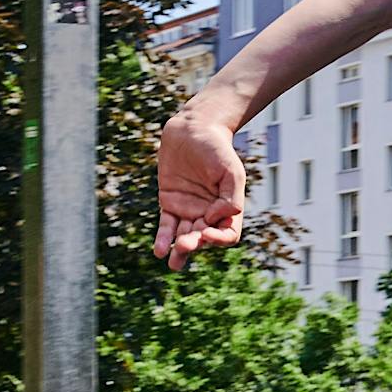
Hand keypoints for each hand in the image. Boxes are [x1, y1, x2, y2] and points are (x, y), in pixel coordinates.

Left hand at [155, 107, 245, 271]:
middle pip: (203, 238)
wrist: (193, 129)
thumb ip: (230, 198)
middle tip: (185, 245)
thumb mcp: (231, 171)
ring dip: (180, 251)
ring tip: (173, 262)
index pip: (227, 234)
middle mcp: (209, 213)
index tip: (208, 231)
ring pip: (184, 237)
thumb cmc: (217, 148)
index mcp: (228, 209)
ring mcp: (189, 210)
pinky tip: (160, 250)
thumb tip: (214, 219)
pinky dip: (163, 238)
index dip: (219, 239)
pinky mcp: (170, 203)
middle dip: (195, 244)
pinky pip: (167, 225)